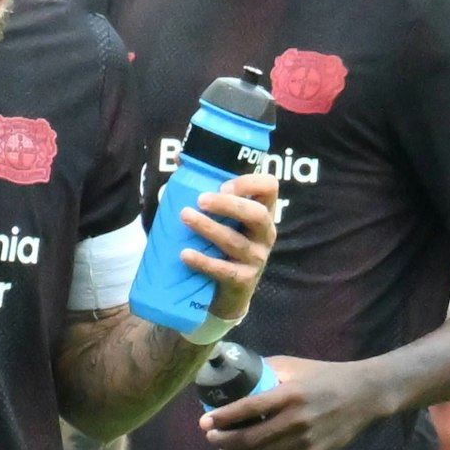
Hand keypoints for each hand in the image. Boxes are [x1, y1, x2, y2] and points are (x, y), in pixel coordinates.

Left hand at [178, 172, 277, 320]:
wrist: (227, 292)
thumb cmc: (222, 244)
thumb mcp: (222, 218)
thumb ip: (205, 188)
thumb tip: (179, 157)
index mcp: (262, 212)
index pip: (270, 187)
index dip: (249, 182)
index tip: (223, 184)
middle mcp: (265, 233)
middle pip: (256, 213)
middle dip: (228, 205)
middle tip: (200, 199)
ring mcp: (256, 258)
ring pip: (235, 241)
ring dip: (208, 227)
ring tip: (185, 217)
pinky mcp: (243, 280)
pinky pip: (224, 270)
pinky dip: (203, 261)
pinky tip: (185, 254)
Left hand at [200, 357, 381, 449]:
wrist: (364, 395)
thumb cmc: (324, 376)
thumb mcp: (293, 366)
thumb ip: (265, 370)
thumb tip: (234, 375)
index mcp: (288, 394)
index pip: (246, 408)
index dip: (221, 418)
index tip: (204, 422)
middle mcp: (295, 420)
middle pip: (249, 439)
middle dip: (222, 441)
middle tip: (210, 437)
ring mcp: (305, 441)